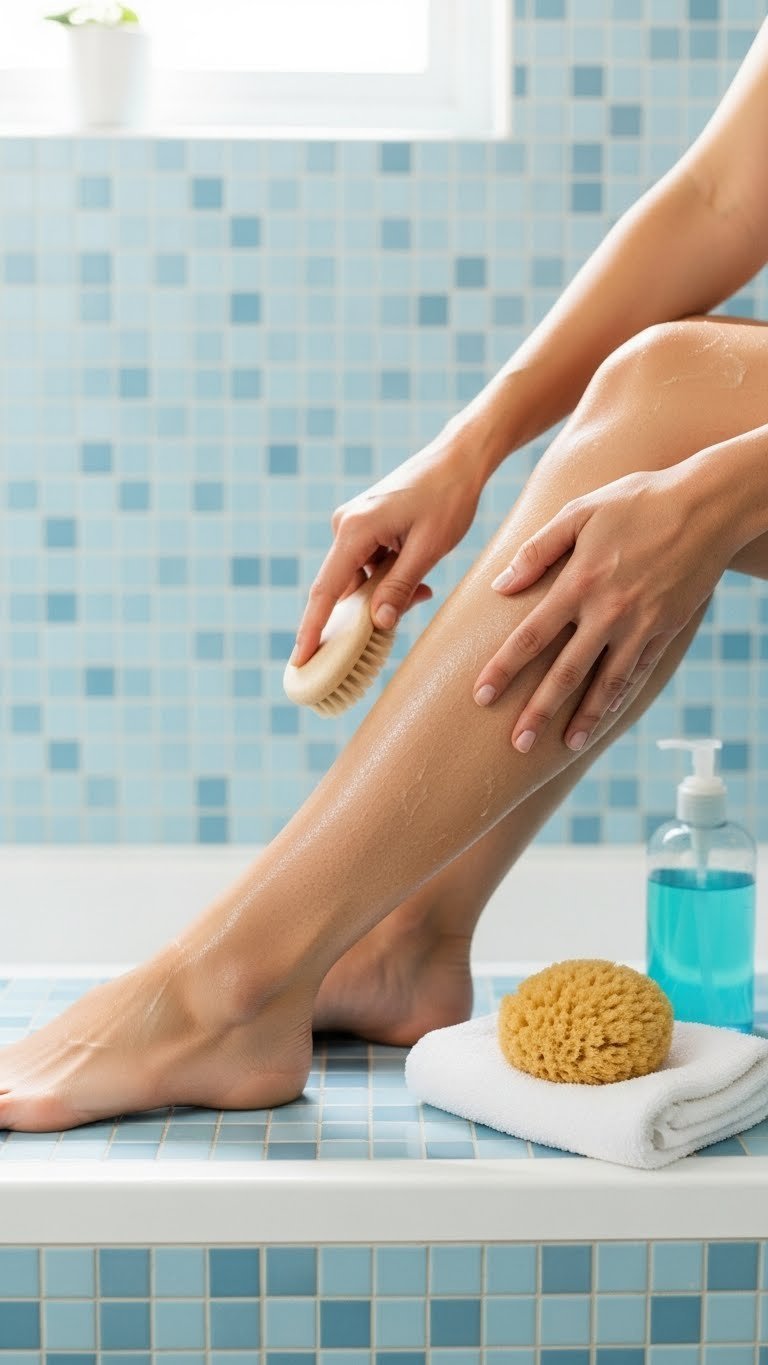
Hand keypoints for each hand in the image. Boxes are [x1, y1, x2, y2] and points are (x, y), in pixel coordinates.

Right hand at [291, 437, 484, 664]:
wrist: (458, 458)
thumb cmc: (447, 498)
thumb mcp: (428, 549)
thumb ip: (399, 587)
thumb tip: (379, 623)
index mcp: (355, 529)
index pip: (326, 590)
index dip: (312, 628)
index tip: (300, 659)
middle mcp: (345, 525)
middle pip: (344, 587)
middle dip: (367, 610)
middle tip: (399, 620)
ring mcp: (352, 524)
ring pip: (360, 578)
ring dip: (385, 592)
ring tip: (422, 587)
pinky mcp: (364, 525)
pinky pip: (368, 564)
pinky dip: (388, 577)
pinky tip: (417, 577)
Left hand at [472, 466, 733, 751]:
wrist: (708, 506)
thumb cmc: (637, 501)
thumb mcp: (581, 512)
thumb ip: (538, 550)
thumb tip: (500, 585)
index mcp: (579, 583)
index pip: (531, 636)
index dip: (504, 669)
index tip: (481, 695)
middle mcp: (607, 612)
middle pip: (564, 673)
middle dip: (537, 712)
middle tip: (517, 744)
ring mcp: (640, 626)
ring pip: (605, 684)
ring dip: (583, 718)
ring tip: (565, 746)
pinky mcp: (666, 630)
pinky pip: (637, 673)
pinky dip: (619, 699)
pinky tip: (604, 717)